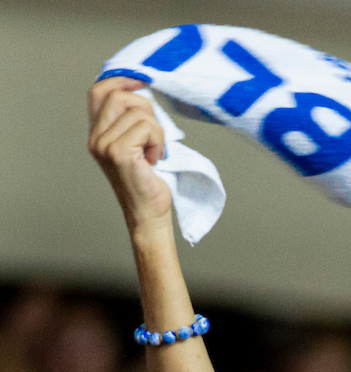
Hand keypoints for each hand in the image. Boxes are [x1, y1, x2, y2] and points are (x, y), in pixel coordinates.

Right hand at [87, 77, 172, 233]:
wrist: (149, 215)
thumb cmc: (147, 183)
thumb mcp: (136, 145)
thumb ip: (131, 120)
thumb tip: (143, 89)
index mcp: (97, 133)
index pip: (99, 91)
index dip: (120, 80)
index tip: (142, 84)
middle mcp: (95, 138)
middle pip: (119, 95)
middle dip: (145, 107)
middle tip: (155, 133)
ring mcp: (104, 145)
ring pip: (137, 110)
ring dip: (156, 129)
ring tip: (155, 150)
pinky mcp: (118, 153)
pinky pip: (147, 127)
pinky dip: (159, 141)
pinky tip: (155, 159)